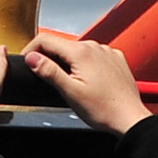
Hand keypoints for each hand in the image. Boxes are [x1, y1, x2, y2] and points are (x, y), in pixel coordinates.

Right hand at [20, 29, 153, 133]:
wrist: (129, 118)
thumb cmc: (103, 109)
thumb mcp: (69, 92)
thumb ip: (49, 72)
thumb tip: (31, 57)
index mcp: (81, 52)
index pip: (46, 39)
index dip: (31, 49)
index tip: (27, 62)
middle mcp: (95, 46)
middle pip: (62, 44)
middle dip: (50, 57)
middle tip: (45, 78)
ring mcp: (107, 52)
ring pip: (77, 50)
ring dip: (68, 62)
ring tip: (69, 84)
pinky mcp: (115, 59)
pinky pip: (93, 56)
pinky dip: (85, 64)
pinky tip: (88, 81)